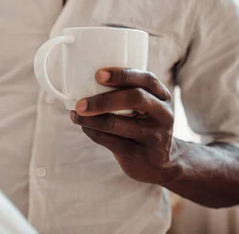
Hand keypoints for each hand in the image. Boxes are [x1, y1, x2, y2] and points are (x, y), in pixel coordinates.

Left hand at [70, 68, 180, 184]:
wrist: (161, 163)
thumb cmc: (144, 126)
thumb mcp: (145, 108)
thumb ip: (126, 94)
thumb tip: (84, 82)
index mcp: (162, 96)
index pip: (146, 79)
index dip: (122, 75)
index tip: (98, 74)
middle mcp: (163, 114)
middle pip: (135, 98)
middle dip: (104, 100)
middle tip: (81, 103)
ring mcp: (154, 136)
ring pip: (117, 124)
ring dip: (91, 119)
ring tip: (76, 114)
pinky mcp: (140, 154)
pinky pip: (111, 141)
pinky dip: (93, 132)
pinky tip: (83, 126)